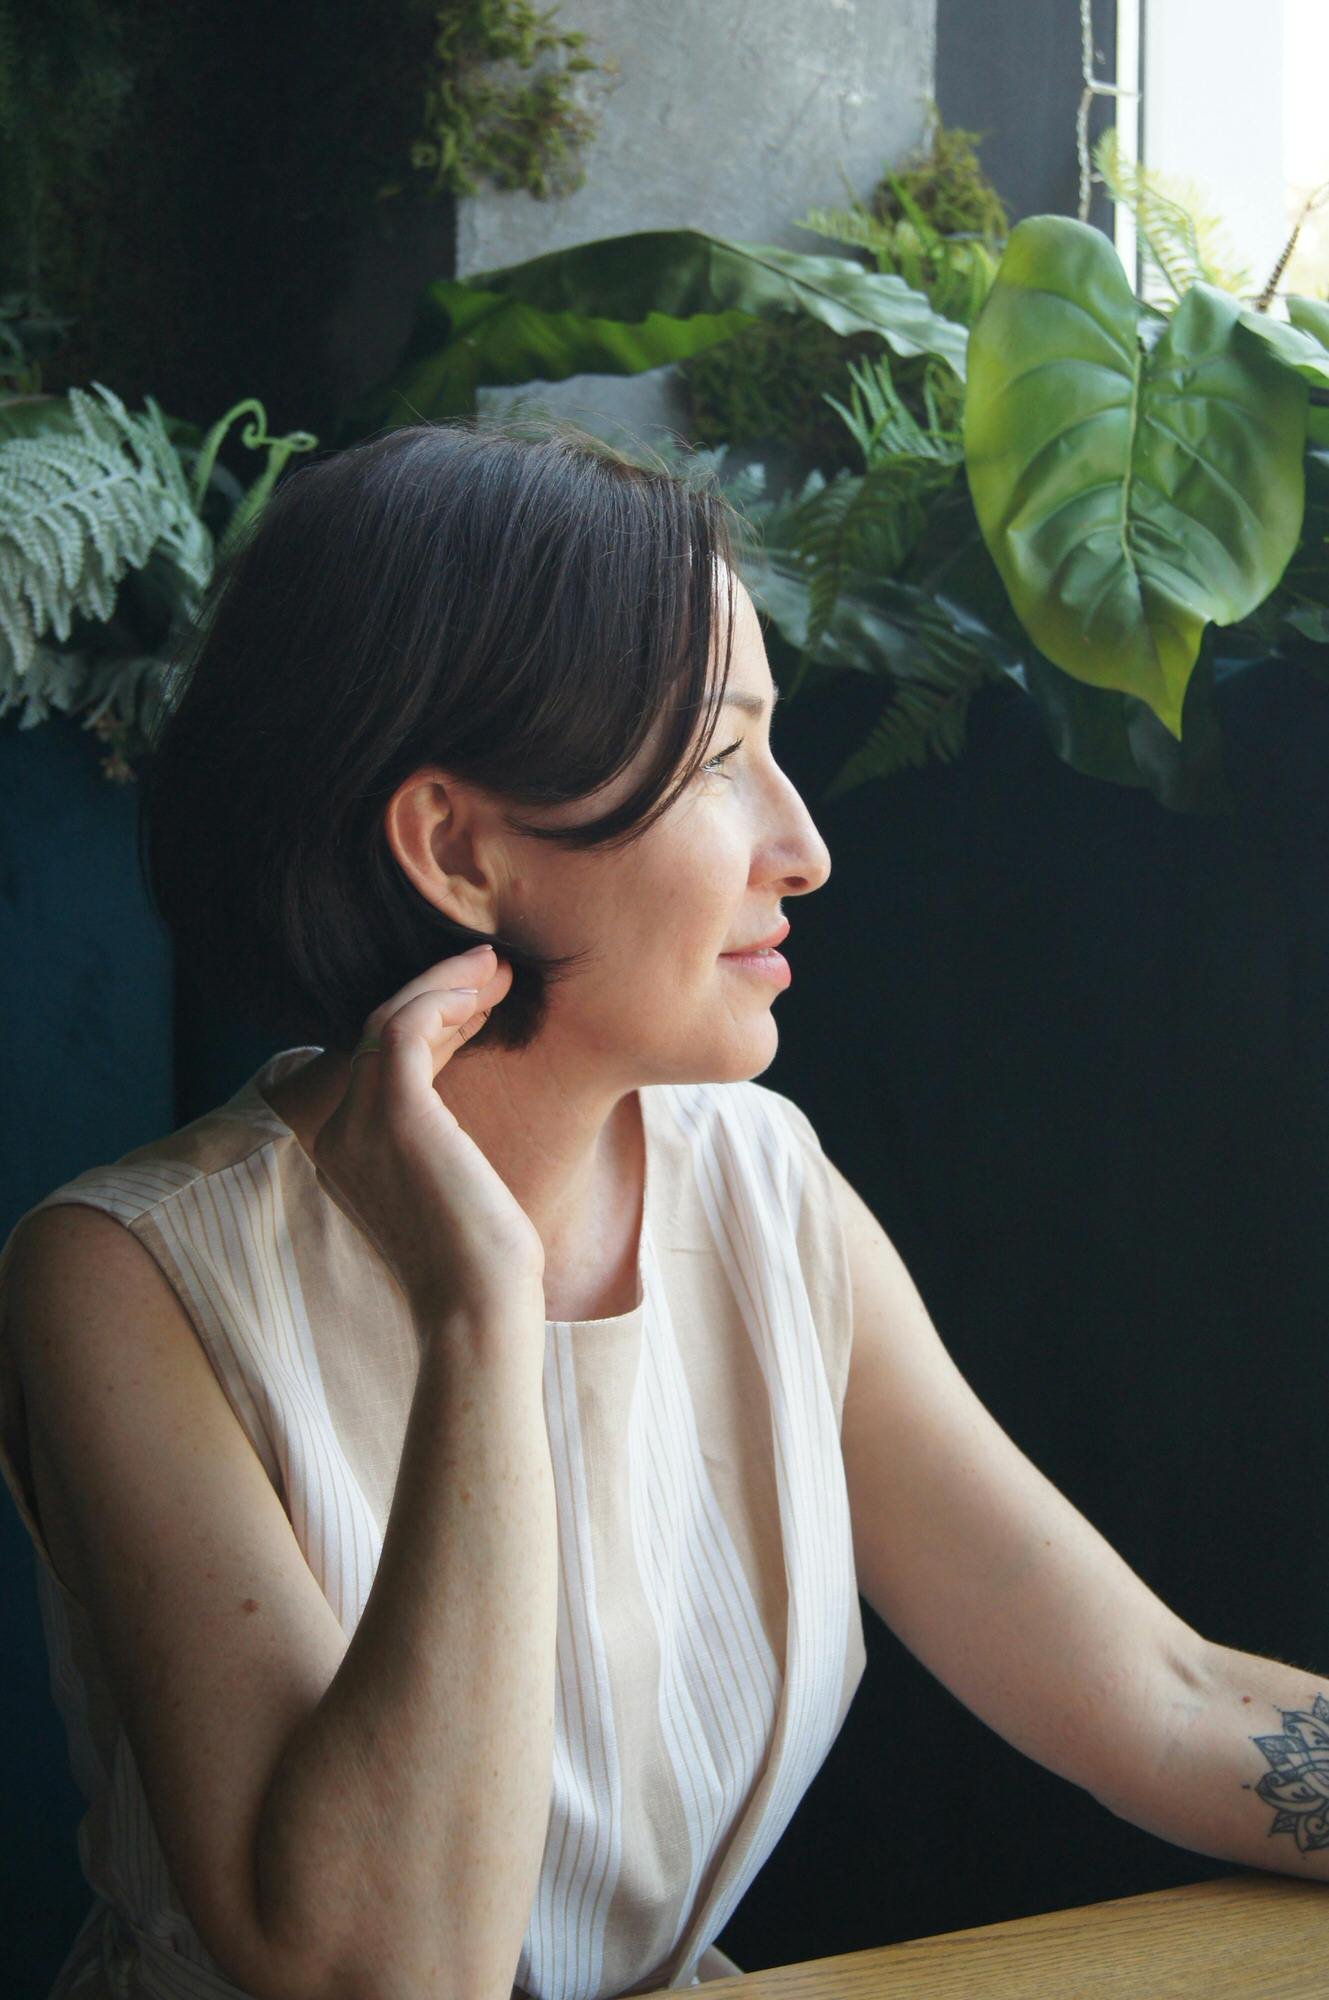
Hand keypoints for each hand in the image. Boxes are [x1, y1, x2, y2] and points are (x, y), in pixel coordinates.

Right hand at [310, 944, 545, 1328]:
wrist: (477, 1312)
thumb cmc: (482, 1271)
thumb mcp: (453, 1194)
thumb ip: (440, 1151)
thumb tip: (467, 1123)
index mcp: (348, 1155)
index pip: (380, 1065)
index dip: (432, 1024)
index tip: (481, 1001)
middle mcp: (340, 1135)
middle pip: (380, 1035)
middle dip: (439, 994)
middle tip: (492, 969)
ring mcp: (360, 1123)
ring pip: (391, 1019)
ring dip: (446, 984)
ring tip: (496, 965)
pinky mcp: (394, 1112)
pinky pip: (406, 1025)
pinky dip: (443, 995)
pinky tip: (482, 987)